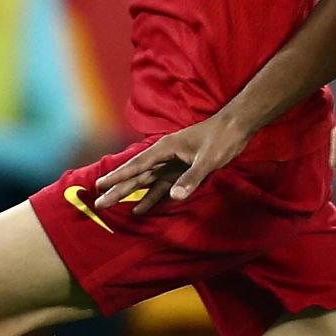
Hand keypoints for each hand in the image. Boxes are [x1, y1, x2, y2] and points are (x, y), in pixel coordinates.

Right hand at [91, 114, 249, 215]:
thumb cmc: (221, 139)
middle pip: (136, 175)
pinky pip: (162, 186)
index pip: (136, 165)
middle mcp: (164, 156)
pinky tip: (141, 208)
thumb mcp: (208, 159)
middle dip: (117, 189)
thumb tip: (174, 197)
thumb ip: (191, 178)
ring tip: (111, 205)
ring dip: (130, 194)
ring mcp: (172, 164)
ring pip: (146, 181)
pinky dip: (151, 197)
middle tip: (99, 203)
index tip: (100, 185)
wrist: (237, 127)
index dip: (118, 176)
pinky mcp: (181, 170)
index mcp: (165, 149)